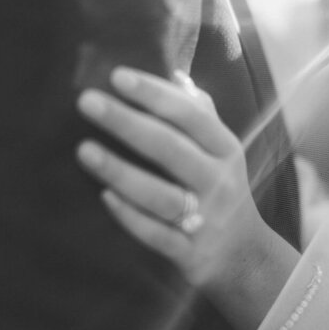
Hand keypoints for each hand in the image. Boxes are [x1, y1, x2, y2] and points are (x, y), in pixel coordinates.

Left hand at [75, 67, 273, 297]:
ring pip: (161, 195)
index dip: (154, 94)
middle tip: (86, 101)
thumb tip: (173, 73)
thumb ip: (199, 113)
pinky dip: (130, 217)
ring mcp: (206, 220)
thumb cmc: (220, 189)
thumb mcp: (221, 151)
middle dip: (127, 122)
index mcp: (225, 149)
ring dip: (121, 172)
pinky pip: (157, 235)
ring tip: (84, 150)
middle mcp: (219, 182)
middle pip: (171, 149)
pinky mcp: (191, 254)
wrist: (244, 256)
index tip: (116, 75)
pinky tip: (104, 197)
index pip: (190, 115)